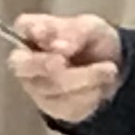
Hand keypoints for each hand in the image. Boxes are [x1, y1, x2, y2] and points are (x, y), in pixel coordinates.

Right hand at [5, 13, 120, 123]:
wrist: (111, 68)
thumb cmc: (93, 40)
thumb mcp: (92, 28)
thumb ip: (74, 32)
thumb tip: (57, 45)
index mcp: (34, 30)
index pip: (23, 26)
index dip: (35, 33)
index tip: (56, 42)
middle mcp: (27, 59)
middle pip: (23, 64)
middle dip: (47, 65)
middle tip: (67, 63)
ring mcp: (35, 86)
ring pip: (50, 87)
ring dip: (84, 79)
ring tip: (108, 70)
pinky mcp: (51, 107)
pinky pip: (66, 105)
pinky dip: (89, 95)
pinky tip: (100, 86)